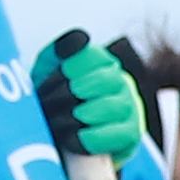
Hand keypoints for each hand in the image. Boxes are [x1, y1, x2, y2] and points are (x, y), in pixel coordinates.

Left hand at [32, 31, 144, 167]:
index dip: (71, 67)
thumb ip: (57, 51)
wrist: (61, 142)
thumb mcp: (48, 74)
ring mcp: (129, 110)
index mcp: (101, 63)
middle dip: (75, 91)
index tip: (56, 79)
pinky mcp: (130, 136)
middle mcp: (120, 83)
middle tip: (51, 104)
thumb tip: (80, 37)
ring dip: (83, 115)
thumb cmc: (55, 103)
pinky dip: (94, 137)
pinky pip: (120, 135)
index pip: (94, 56)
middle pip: (106, 80)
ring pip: (115, 106)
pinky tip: (73, 139)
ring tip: (60, 123)